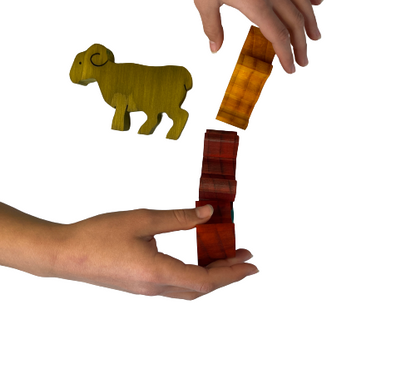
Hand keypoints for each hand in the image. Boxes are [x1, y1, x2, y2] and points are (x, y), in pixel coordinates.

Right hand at [52, 204, 257, 299]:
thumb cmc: (99, 234)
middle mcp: (154, 287)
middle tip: (244, 257)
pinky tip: (195, 259)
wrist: (65, 253)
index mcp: (157, 273)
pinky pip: (175, 284)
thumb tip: (208, 214)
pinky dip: (193, 274)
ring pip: (188, 288)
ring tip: (224, 255)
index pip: (206, 280)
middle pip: (201, 287)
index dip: (232, 274)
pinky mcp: (139, 285)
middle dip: (227, 274)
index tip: (252, 265)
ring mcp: (146, 289)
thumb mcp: (142, 219)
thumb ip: (178, 218)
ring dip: (210, 274)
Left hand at [183, 0, 322, 72]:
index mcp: (254, 1)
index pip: (278, 35)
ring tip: (316, 36)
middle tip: (304, 61)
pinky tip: (316, 1)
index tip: (291, 69)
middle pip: (294, 21)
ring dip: (311, 21)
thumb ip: (212, 26)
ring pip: (302, 0)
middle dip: (301, 45)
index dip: (286, 55)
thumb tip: (215, 48)